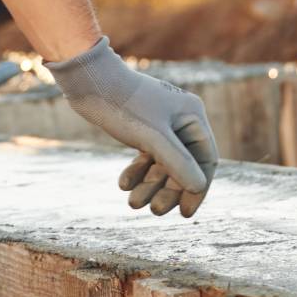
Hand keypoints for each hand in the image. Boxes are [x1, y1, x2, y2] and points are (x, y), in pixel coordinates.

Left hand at [47, 39, 218, 217]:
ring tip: (132, 202)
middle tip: (153, 211)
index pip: (205, 160)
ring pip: (162, 165)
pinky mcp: (142, 129)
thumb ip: (178, 163)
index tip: (184, 214)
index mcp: (192, 116)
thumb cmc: (125, 106)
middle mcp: (181, 120)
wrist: (90, 82)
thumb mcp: (153, 138)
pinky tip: (123, 185)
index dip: (197, 188)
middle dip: (168, 190)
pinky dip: (137, 173)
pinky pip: (146, 158)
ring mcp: (161, 126)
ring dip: (149, 185)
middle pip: (183, 166)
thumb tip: (199, 187)